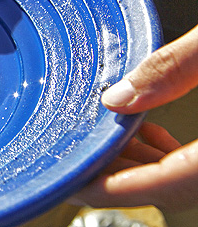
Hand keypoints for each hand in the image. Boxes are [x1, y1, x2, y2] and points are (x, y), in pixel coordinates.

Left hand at [73, 25, 197, 211]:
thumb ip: (172, 67)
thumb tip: (118, 94)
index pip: (162, 186)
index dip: (108, 187)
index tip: (69, 182)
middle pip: (166, 186)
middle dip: (115, 172)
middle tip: (71, 157)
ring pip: (180, 177)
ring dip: (139, 161)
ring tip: (100, 134)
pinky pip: (194, 163)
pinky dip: (165, 153)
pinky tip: (144, 127)